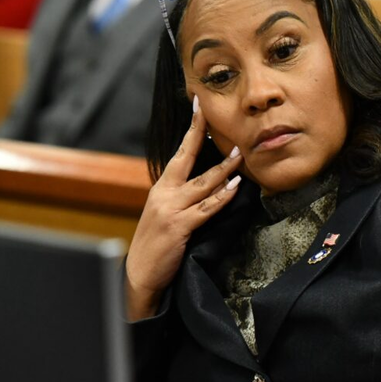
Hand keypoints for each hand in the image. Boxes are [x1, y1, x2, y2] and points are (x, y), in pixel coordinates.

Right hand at [125, 96, 242, 320]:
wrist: (139, 275)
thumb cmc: (155, 245)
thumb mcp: (164, 214)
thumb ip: (181, 197)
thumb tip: (208, 180)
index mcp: (161, 188)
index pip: (179, 153)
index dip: (190, 129)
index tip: (199, 106)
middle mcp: (164, 193)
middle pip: (186, 157)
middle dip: (199, 132)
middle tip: (214, 112)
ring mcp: (171, 209)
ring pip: (202, 183)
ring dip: (223, 167)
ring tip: (240, 152)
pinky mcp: (179, 227)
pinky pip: (206, 208)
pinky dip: (222, 197)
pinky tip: (234, 186)